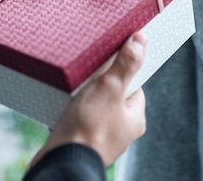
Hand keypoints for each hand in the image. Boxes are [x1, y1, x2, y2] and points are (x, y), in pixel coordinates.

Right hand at [29, 32, 147, 167]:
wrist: (61, 162)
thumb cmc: (88, 129)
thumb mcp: (110, 88)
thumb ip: (126, 64)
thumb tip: (141, 41)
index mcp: (134, 118)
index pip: (133, 84)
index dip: (121, 69)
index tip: (108, 60)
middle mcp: (120, 130)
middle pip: (111, 93)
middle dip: (96, 83)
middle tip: (86, 75)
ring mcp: (99, 136)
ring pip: (91, 105)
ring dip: (80, 96)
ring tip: (71, 90)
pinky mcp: (79, 141)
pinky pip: (76, 118)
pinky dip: (68, 111)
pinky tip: (61, 106)